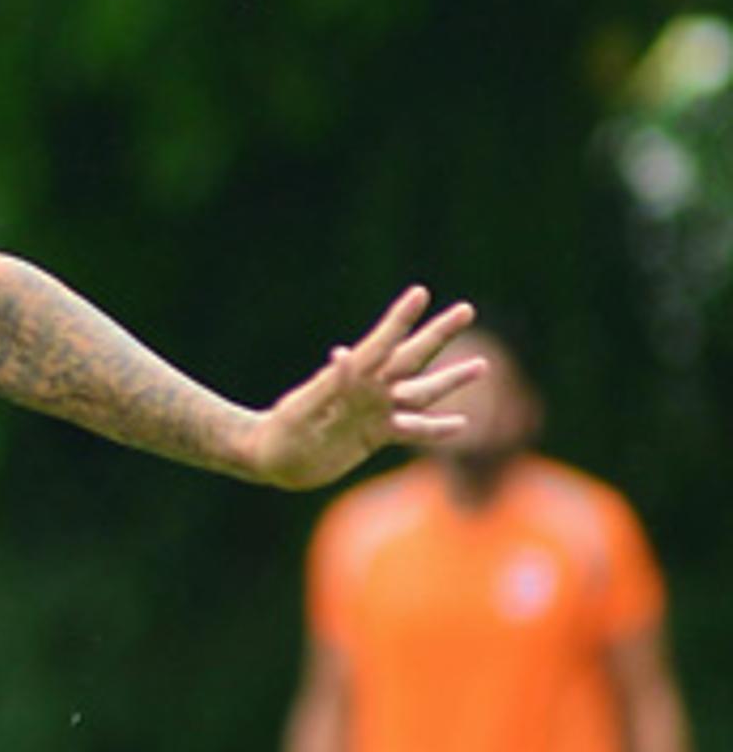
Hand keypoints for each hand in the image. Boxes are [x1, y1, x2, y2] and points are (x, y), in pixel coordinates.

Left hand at [244, 289, 483, 488]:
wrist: (269, 458)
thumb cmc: (280, 431)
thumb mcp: (302, 408)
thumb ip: (328, 384)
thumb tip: (344, 353)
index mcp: (350, 377)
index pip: (381, 343)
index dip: (400, 319)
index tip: (420, 292)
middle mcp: (369, 389)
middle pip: (412, 357)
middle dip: (438, 334)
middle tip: (466, 309)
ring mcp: (375, 411)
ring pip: (422, 392)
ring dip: (451, 379)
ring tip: (482, 365)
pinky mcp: (375, 434)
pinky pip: (413, 430)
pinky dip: (436, 428)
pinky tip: (461, 424)